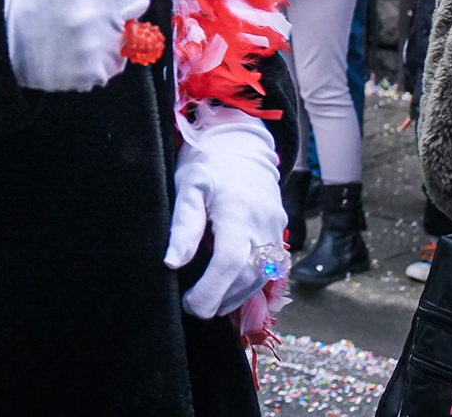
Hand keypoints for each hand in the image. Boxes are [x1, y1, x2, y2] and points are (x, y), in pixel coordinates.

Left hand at [165, 102, 286, 317]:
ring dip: (235, 296)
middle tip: (193, 307)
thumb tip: (172, 263)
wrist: (242, 145)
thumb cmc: (209, 163)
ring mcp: (276, 230)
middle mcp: (264, 224)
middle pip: (247, 276)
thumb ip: (184, 225)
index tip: (190, 304)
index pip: (229, 262)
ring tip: (208, 303)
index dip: (211, 290)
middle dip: (221, 299)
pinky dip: (248, 285)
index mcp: (238, 211)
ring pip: (261, 277)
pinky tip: (228, 290)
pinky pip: (269, 268)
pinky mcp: (280, 233)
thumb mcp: (189, 186)